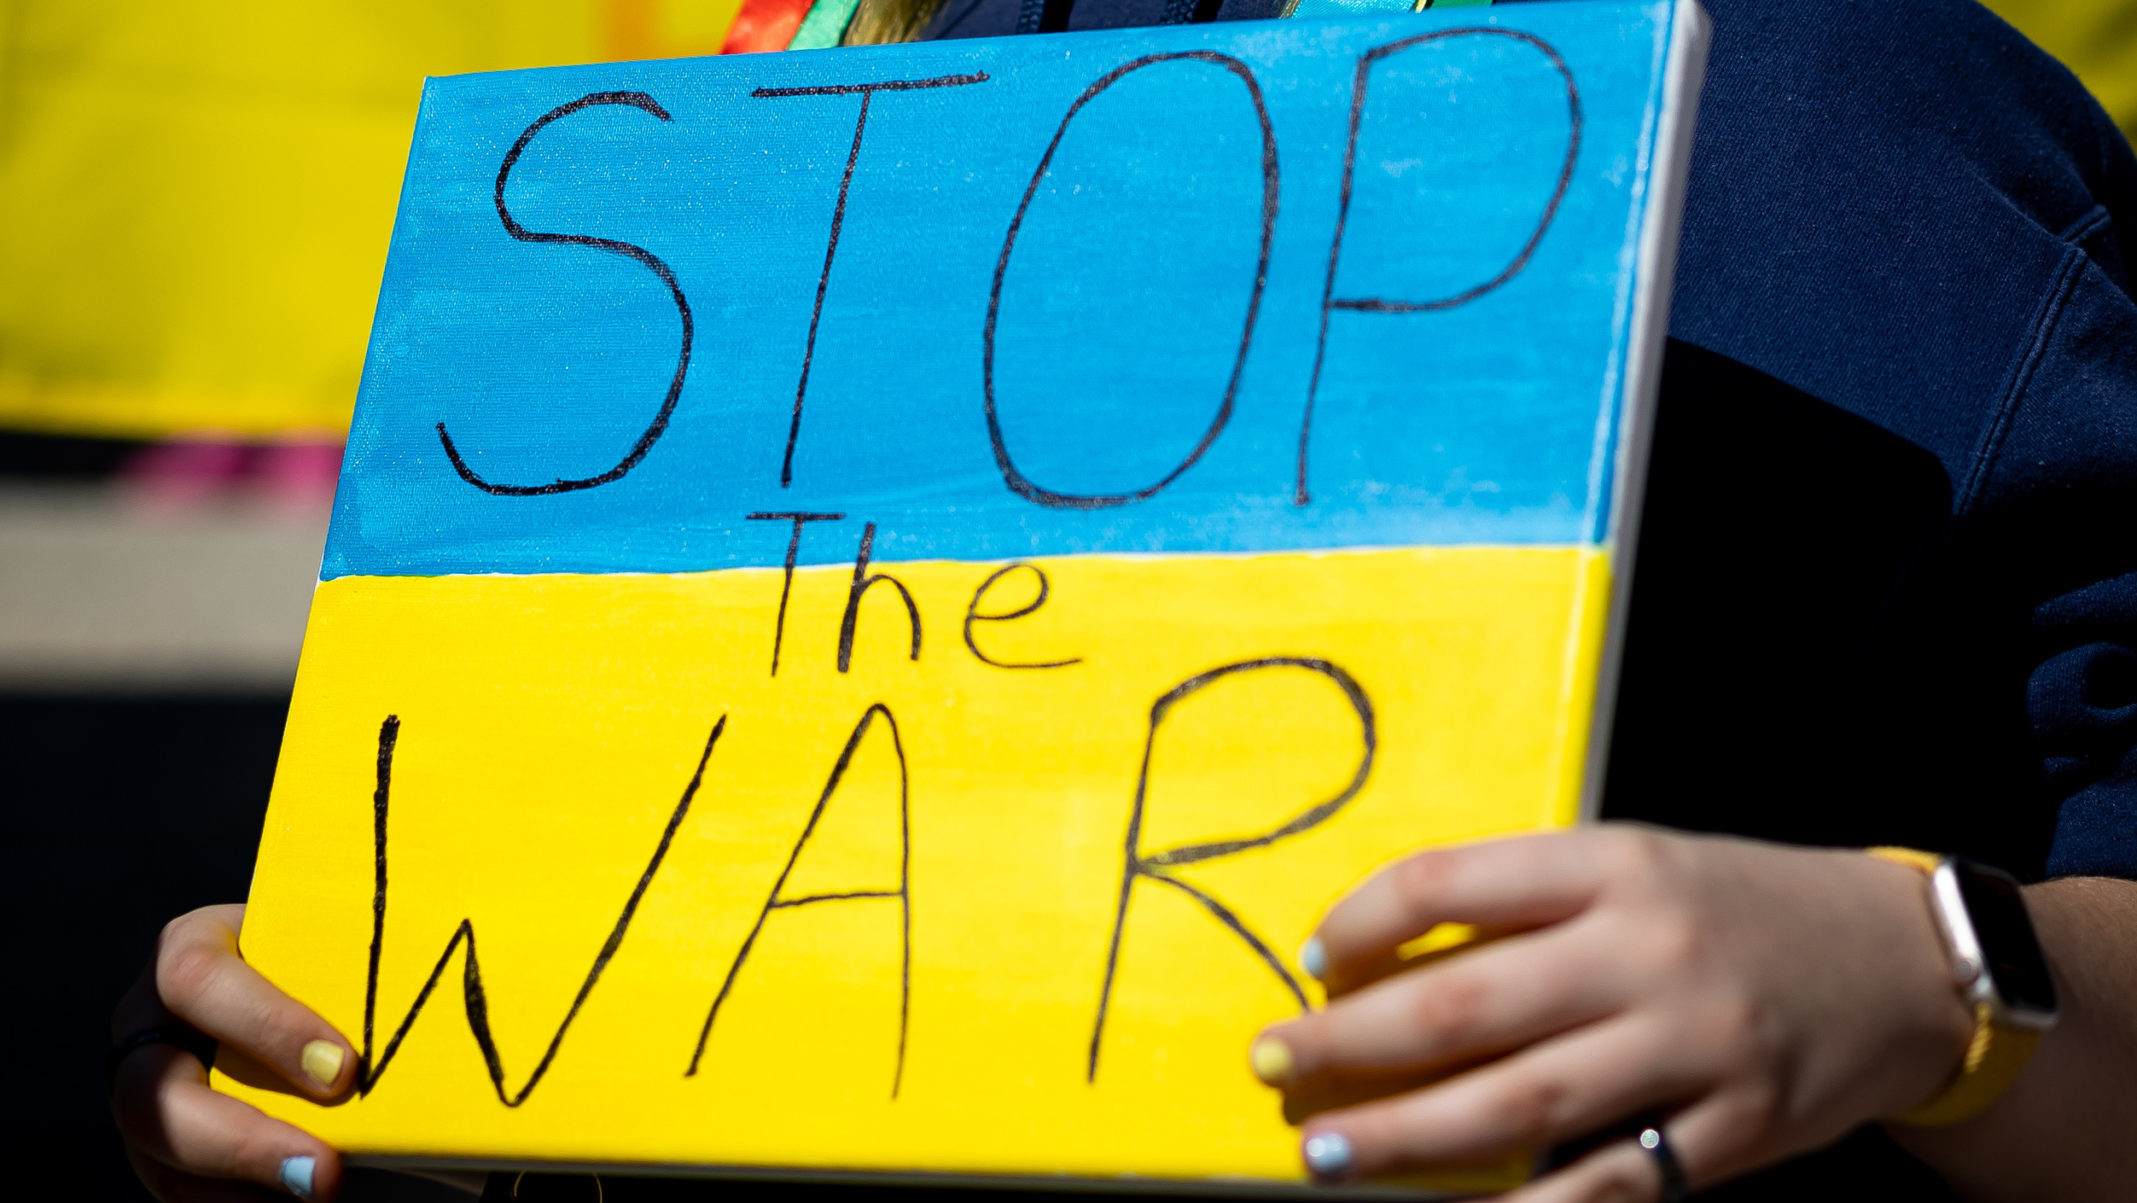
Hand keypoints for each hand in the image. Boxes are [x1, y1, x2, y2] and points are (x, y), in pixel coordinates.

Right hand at [110, 904, 353, 1201]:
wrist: (299, 979)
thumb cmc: (322, 953)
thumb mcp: (329, 942)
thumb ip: (355, 973)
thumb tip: (433, 1020)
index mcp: (191, 948)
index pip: (197, 981)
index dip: (266, 1027)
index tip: (344, 1070)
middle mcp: (148, 1019)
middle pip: (153, 1093)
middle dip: (241, 1142)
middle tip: (324, 1173)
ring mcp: (143, 1084)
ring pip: (158, 1152)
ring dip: (239, 1182)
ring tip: (315, 1188)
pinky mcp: (157, 1138)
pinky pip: (174, 1183)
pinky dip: (231, 1199)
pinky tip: (291, 1197)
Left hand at [1248, 825, 1978, 1200]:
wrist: (1903, 960)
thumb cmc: (1733, 906)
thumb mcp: (1634, 865)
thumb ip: (1525, 903)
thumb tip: (1377, 958)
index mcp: (1611, 863)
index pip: (1447, 883)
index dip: (1358, 922)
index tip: (1309, 961)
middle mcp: (1646, 949)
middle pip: (1463, 1005)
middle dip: (1347, 1044)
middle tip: (1272, 1066)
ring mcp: (1694, 1044)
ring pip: (1518, 1104)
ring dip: (1405, 1137)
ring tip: (1327, 1155)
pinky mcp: (1735, 1127)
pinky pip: (1610, 1183)